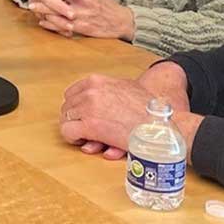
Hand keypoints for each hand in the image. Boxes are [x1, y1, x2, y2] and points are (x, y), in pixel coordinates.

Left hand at [25, 0, 134, 39]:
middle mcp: (81, 1)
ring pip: (53, 9)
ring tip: (31, 5)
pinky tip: (41, 20)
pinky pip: (59, 25)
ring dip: (40, 6)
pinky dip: (48, 23)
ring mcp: (79, 15)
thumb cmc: (106, 3)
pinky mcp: (78, 28)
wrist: (120, 22)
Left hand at [60, 71, 198, 159]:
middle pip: (67, 107)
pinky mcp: (89, 126)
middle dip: (74, 119)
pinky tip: (85, 142)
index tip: (82, 116)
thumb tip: (102, 100)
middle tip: (84, 129)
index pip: (72, 93)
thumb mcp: (128, 88)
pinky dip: (73, 138)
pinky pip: (68, 132)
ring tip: (86, 137)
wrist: (158, 126)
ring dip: (74, 129)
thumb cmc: (148, 111)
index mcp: (97, 81)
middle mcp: (90, 92)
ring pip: (65, 119)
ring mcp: (88, 109)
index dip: (76, 107)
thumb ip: (110, 90)